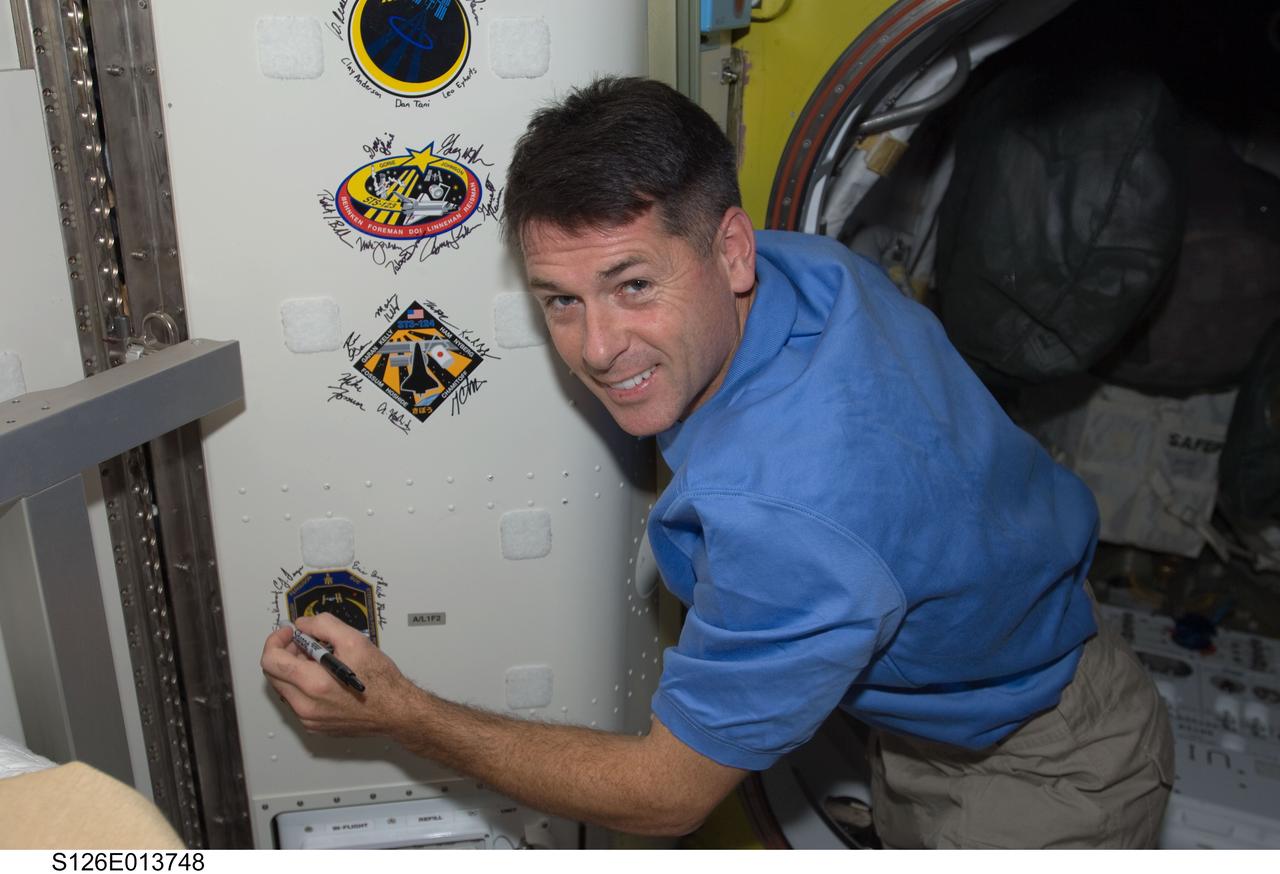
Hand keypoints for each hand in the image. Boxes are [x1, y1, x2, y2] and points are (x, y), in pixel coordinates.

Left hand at [260, 613, 414, 735]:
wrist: (396, 712)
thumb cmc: (381, 681)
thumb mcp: (355, 641)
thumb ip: (323, 625)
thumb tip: (303, 624)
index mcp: (313, 684)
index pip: (270, 660)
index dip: (276, 640)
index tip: (289, 633)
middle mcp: (306, 706)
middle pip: (273, 674)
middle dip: (285, 653)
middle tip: (305, 643)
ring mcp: (309, 719)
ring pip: (284, 688)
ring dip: (294, 670)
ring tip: (319, 660)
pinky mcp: (314, 726)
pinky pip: (296, 701)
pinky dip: (303, 686)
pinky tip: (324, 678)